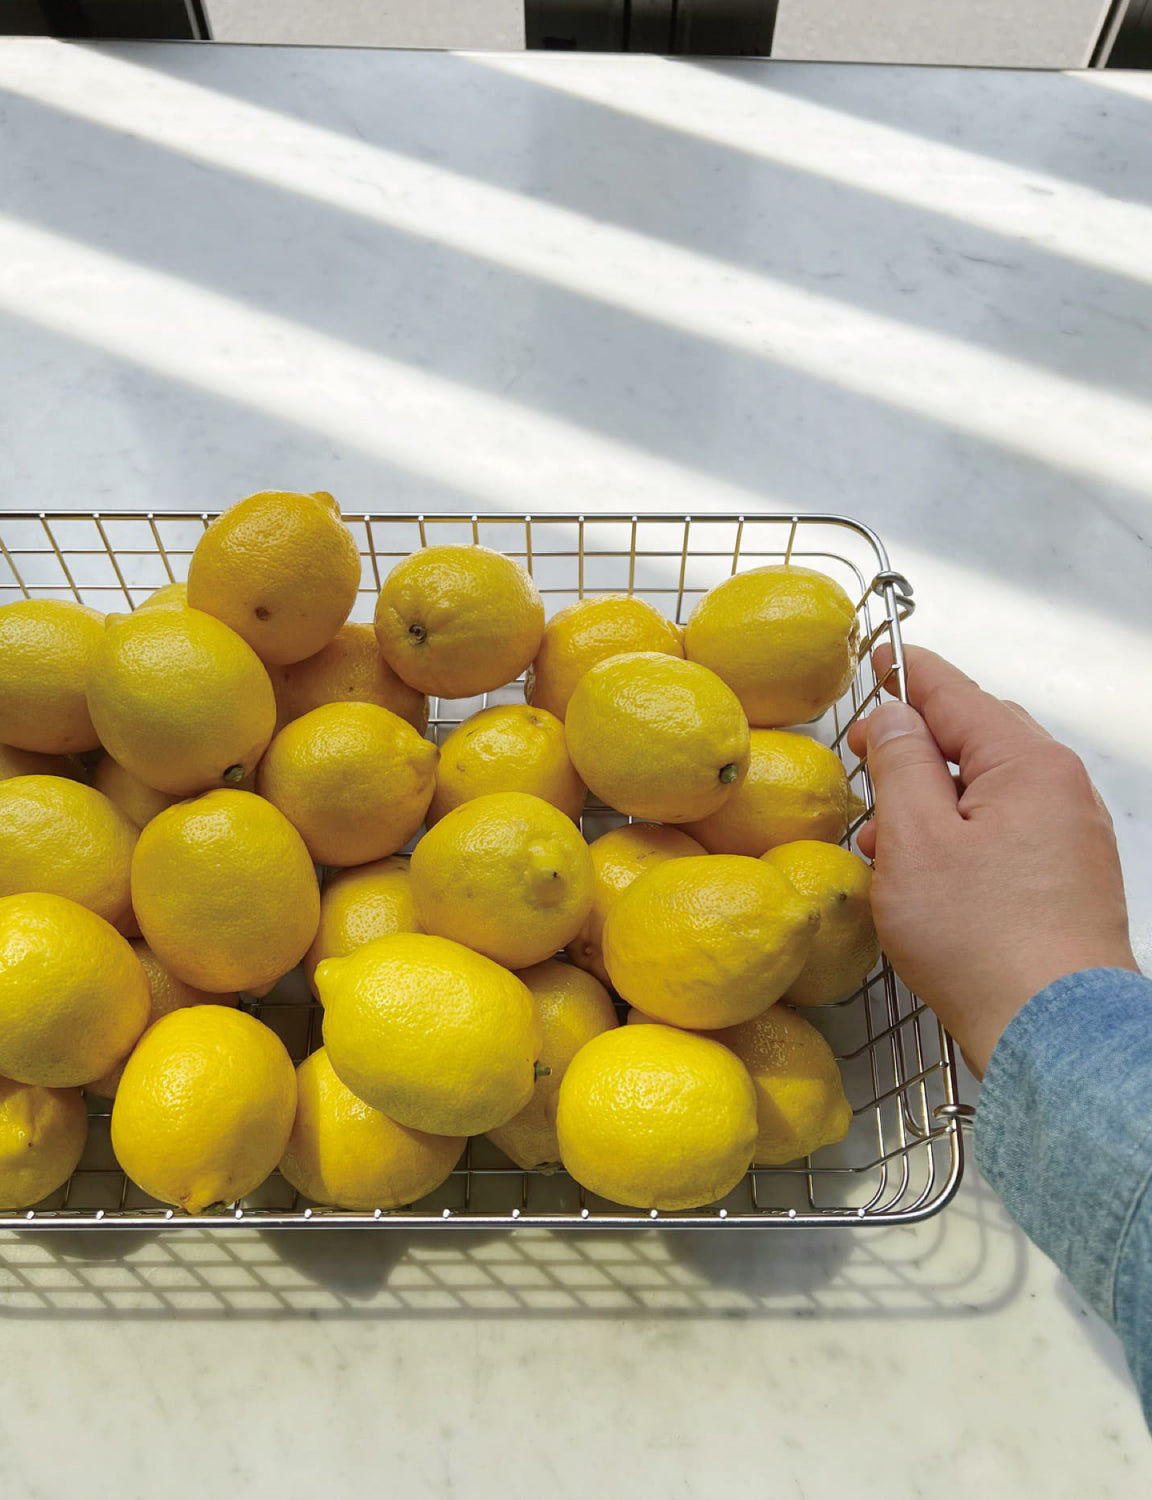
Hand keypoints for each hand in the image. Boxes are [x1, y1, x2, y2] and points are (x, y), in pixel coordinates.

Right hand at [846, 646, 1137, 1077]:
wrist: (1052, 1031)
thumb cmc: (980, 938)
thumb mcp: (915, 838)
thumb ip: (902, 763)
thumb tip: (897, 717)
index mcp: (1027, 764)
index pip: (957, 694)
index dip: (909, 673)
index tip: (879, 656)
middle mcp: (1063, 789)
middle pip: (979, 737)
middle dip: (918, 745)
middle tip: (866, 759)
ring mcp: (1073, 835)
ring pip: (990, 789)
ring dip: (934, 801)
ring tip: (886, 840)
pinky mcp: (1070, 878)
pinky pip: (1008, 830)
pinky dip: (963, 835)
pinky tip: (928, 873)